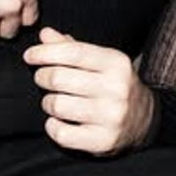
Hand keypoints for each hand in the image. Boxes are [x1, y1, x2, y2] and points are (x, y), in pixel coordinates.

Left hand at [23, 27, 155, 154]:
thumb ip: (72, 47)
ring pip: (57, 105)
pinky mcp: (103, 140)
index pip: (73, 52)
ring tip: (53, 101)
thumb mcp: (101, 61)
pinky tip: (58, 120)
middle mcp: (116, 89)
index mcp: (116, 63)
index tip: (30, 55)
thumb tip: (45, 34)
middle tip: (42, 78)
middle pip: (59, 78)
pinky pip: (61, 133)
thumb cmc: (114, 85)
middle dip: (43, 76)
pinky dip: (52, 126)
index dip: (45, 52)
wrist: (146, 119)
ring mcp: (110, 116)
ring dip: (48, 102)